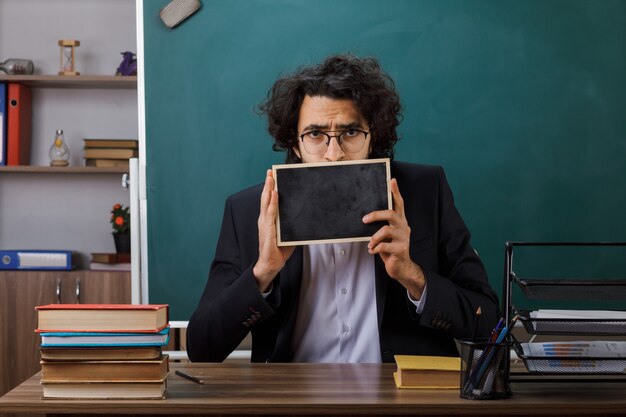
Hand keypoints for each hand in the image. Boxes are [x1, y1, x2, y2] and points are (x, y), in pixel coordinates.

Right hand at [253, 170, 294, 291]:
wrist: (270, 265)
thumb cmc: (279, 251)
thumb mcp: (288, 235)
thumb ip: (293, 225)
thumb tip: (304, 218)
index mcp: (269, 220)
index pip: (268, 201)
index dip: (270, 188)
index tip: (272, 177)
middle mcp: (264, 220)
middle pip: (265, 198)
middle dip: (268, 184)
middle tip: (270, 172)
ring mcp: (265, 225)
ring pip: (266, 203)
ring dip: (268, 190)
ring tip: (270, 179)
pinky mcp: (268, 231)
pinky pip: (270, 214)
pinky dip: (271, 204)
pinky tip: (273, 195)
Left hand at [363, 178, 425, 298]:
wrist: (401, 267)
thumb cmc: (391, 249)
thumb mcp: (387, 235)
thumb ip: (383, 225)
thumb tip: (366, 216)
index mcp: (400, 222)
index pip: (399, 204)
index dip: (396, 192)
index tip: (392, 180)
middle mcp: (404, 227)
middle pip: (391, 214)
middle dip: (376, 215)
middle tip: (364, 219)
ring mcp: (403, 238)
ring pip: (386, 230)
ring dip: (374, 237)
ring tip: (370, 244)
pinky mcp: (400, 249)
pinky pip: (383, 246)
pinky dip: (375, 248)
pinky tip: (372, 251)